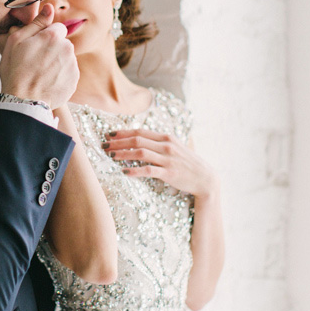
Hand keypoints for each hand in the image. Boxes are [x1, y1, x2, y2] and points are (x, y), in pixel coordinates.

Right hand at [0, 4, 78, 108]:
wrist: (23, 101)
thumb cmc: (15, 71)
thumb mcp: (16, 41)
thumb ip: (35, 23)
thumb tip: (49, 7)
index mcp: (53, 36)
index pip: (57, 28)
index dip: (45, 37)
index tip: (36, 47)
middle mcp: (67, 48)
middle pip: (62, 43)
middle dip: (52, 49)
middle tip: (36, 62)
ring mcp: (72, 65)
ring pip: (66, 58)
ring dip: (57, 63)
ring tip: (41, 74)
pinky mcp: (74, 80)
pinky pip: (68, 73)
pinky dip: (60, 76)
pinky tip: (47, 82)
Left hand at [103, 129, 218, 199]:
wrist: (205, 178)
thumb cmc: (186, 162)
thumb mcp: (174, 147)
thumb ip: (158, 142)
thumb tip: (138, 139)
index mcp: (166, 138)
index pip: (140, 132)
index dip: (122, 133)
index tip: (109, 134)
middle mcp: (166, 146)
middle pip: (137, 140)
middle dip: (118, 142)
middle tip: (104, 145)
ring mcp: (168, 159)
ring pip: (140, 153)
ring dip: (123, 154)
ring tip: (110, 156)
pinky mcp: (169, 173)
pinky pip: (148, 170)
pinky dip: (135, 170)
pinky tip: (124, 171)